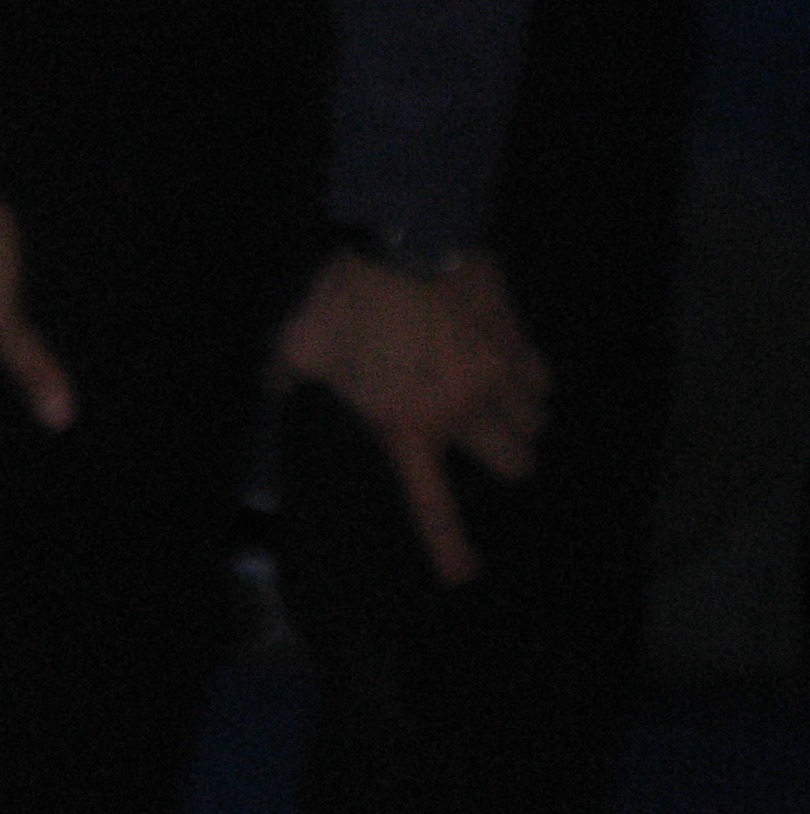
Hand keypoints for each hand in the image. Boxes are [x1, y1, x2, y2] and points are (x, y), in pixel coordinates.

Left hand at [274, 249, 546, 583]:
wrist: (402, 238)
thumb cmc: (347, 298)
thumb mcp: (301, 340)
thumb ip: (287, 372)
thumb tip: (270, 384)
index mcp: (408, 424)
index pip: (432, 503)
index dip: (449, 548)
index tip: (463, 575)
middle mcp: (463, 413)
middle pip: (516, 466)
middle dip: (504, 461)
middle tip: (482, 443)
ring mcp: (499, 377)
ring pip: (535, 423)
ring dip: (519, 419)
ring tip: (493, 399)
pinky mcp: (519, 340)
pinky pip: (542, 378)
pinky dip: (530, 379)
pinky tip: (511, 365)